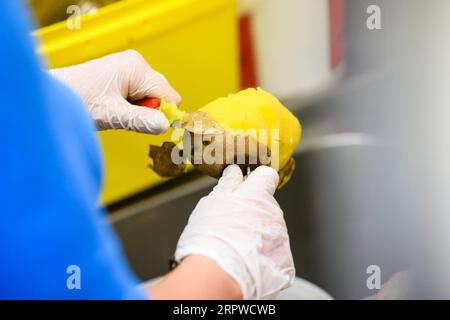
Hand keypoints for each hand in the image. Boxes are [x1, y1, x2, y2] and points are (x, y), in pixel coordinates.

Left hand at [49, 50, 180, 133]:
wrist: (54, 94)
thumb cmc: (78, 99)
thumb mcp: (112, 114)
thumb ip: (141, 120)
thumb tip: (165, 125)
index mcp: (137, 68)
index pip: (170, 96)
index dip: (163, 114)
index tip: (146, 123)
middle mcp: (136, 64)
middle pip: (162, 95)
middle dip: (149, 110)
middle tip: (124, 115)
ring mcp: (129, 68)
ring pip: (152, 96)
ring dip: (139, 109)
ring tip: (116, 110)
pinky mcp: (123, 75)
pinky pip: (140, 94)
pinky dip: (132, 105)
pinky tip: (115, 106)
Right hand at [174, 165, 294, 299]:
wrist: (218, 275)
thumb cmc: (211, 238)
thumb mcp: (212, 203)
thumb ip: (228, 186)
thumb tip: (234, 173)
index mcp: (257, 195)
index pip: (267, 176)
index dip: (257, 181)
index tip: (249, 186)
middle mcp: (274, 214)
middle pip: (266, 208)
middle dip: (253, 214)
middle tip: (233, 226)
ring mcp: (281, 238)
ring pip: (270, 232)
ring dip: (258, 237)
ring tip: (237, 248)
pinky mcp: (284, 262)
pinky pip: (275, 256)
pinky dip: (263, 259)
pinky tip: (247, 263)